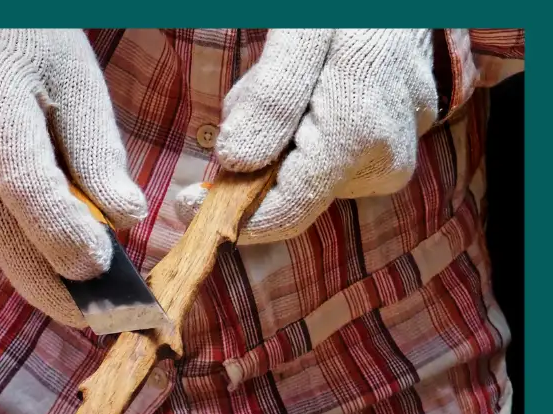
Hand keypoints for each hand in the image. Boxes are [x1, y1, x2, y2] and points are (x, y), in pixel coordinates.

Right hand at [0, 30, 146, 327]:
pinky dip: (8, 238)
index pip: (23, 182)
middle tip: (94, 318)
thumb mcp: (79, 83)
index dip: (61, 232)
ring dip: (32, 264)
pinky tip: (30, 226)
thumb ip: (99, 153)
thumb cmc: (32, 51)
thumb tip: (125, 219)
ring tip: (76, 279)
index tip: (99, 269)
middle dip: (48, 282)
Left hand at [178, 30, 437, 239]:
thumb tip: (236, 163)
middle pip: (288, 194)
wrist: (406, 7)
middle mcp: (384, 163)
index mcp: (359, 134)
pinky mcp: (389, 163)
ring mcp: (391, 165)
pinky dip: (302, 141)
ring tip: (294, 84)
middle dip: (256, 157)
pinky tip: (315, 98)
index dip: (230, 216)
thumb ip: (270, 96)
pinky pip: (325, 167)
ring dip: (278, 144)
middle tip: (254, 93)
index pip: (284, 211)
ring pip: (303, 179)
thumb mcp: (302, 30)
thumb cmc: (350, 10)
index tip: (183, 203)